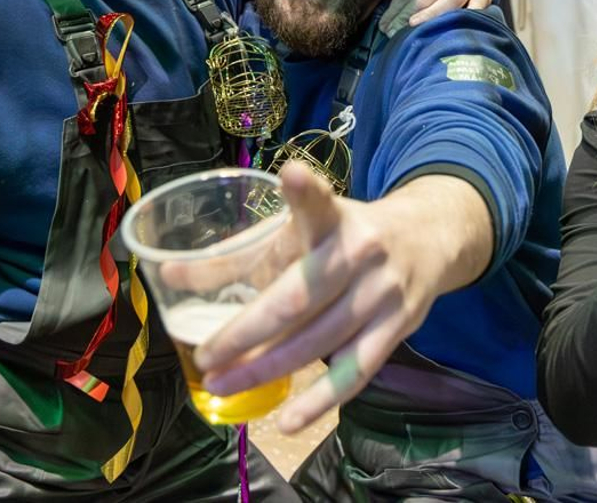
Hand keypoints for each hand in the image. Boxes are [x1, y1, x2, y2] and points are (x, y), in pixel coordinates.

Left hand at [193, 163, 453, 432]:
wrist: (428, 238)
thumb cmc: (345, 234)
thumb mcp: (298, 230)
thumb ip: (238, 255)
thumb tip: (168, 278)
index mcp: (334, 218)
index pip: (319, 202)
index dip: (305, 191)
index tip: (291, 175)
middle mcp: (361, 252)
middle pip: (299, 298)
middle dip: (247, 332)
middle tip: (205, 357)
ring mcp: (382, 293)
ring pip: (319, 341)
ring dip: (267, 369)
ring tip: (222, 386)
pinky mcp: (397, 328)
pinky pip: (355, 372)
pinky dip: (320, 401)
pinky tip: (287, 421)